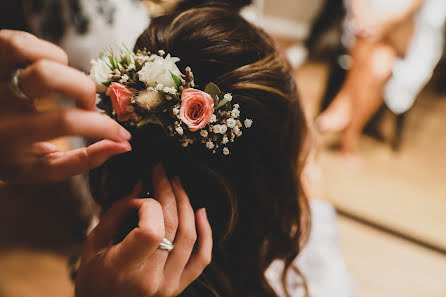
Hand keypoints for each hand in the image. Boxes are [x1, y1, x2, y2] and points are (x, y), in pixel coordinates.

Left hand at [0, 30, 131, 182]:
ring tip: (64, 85)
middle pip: (47, 75)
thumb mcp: (44, 168)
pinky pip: (20, 41)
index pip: (65, 121)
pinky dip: (44, 52)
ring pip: (29, 49)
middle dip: (82, 88)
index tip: (120, 133)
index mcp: (11, 134)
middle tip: (87, 105)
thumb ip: (83, 161)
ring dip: (61, 66)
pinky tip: (48, 71)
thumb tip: (122, 145)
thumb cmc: (13, 156)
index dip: (101, 126)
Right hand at [75, 164, 212, 296]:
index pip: (151, 230)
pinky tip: (200, 211)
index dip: (148, 206)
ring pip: (189, 236)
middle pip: (173, 227)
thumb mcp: (94, 243)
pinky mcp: (180, 286)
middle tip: (163, 173)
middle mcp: (151, 280)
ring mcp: (169, 285)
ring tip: (177, 185)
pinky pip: (202, 258)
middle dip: (169, 193)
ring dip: (186, 205)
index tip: (138, 198)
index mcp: (123, 270)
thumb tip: (142, 184)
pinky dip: (206, 233)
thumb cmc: (93, 276)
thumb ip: (117, 211)